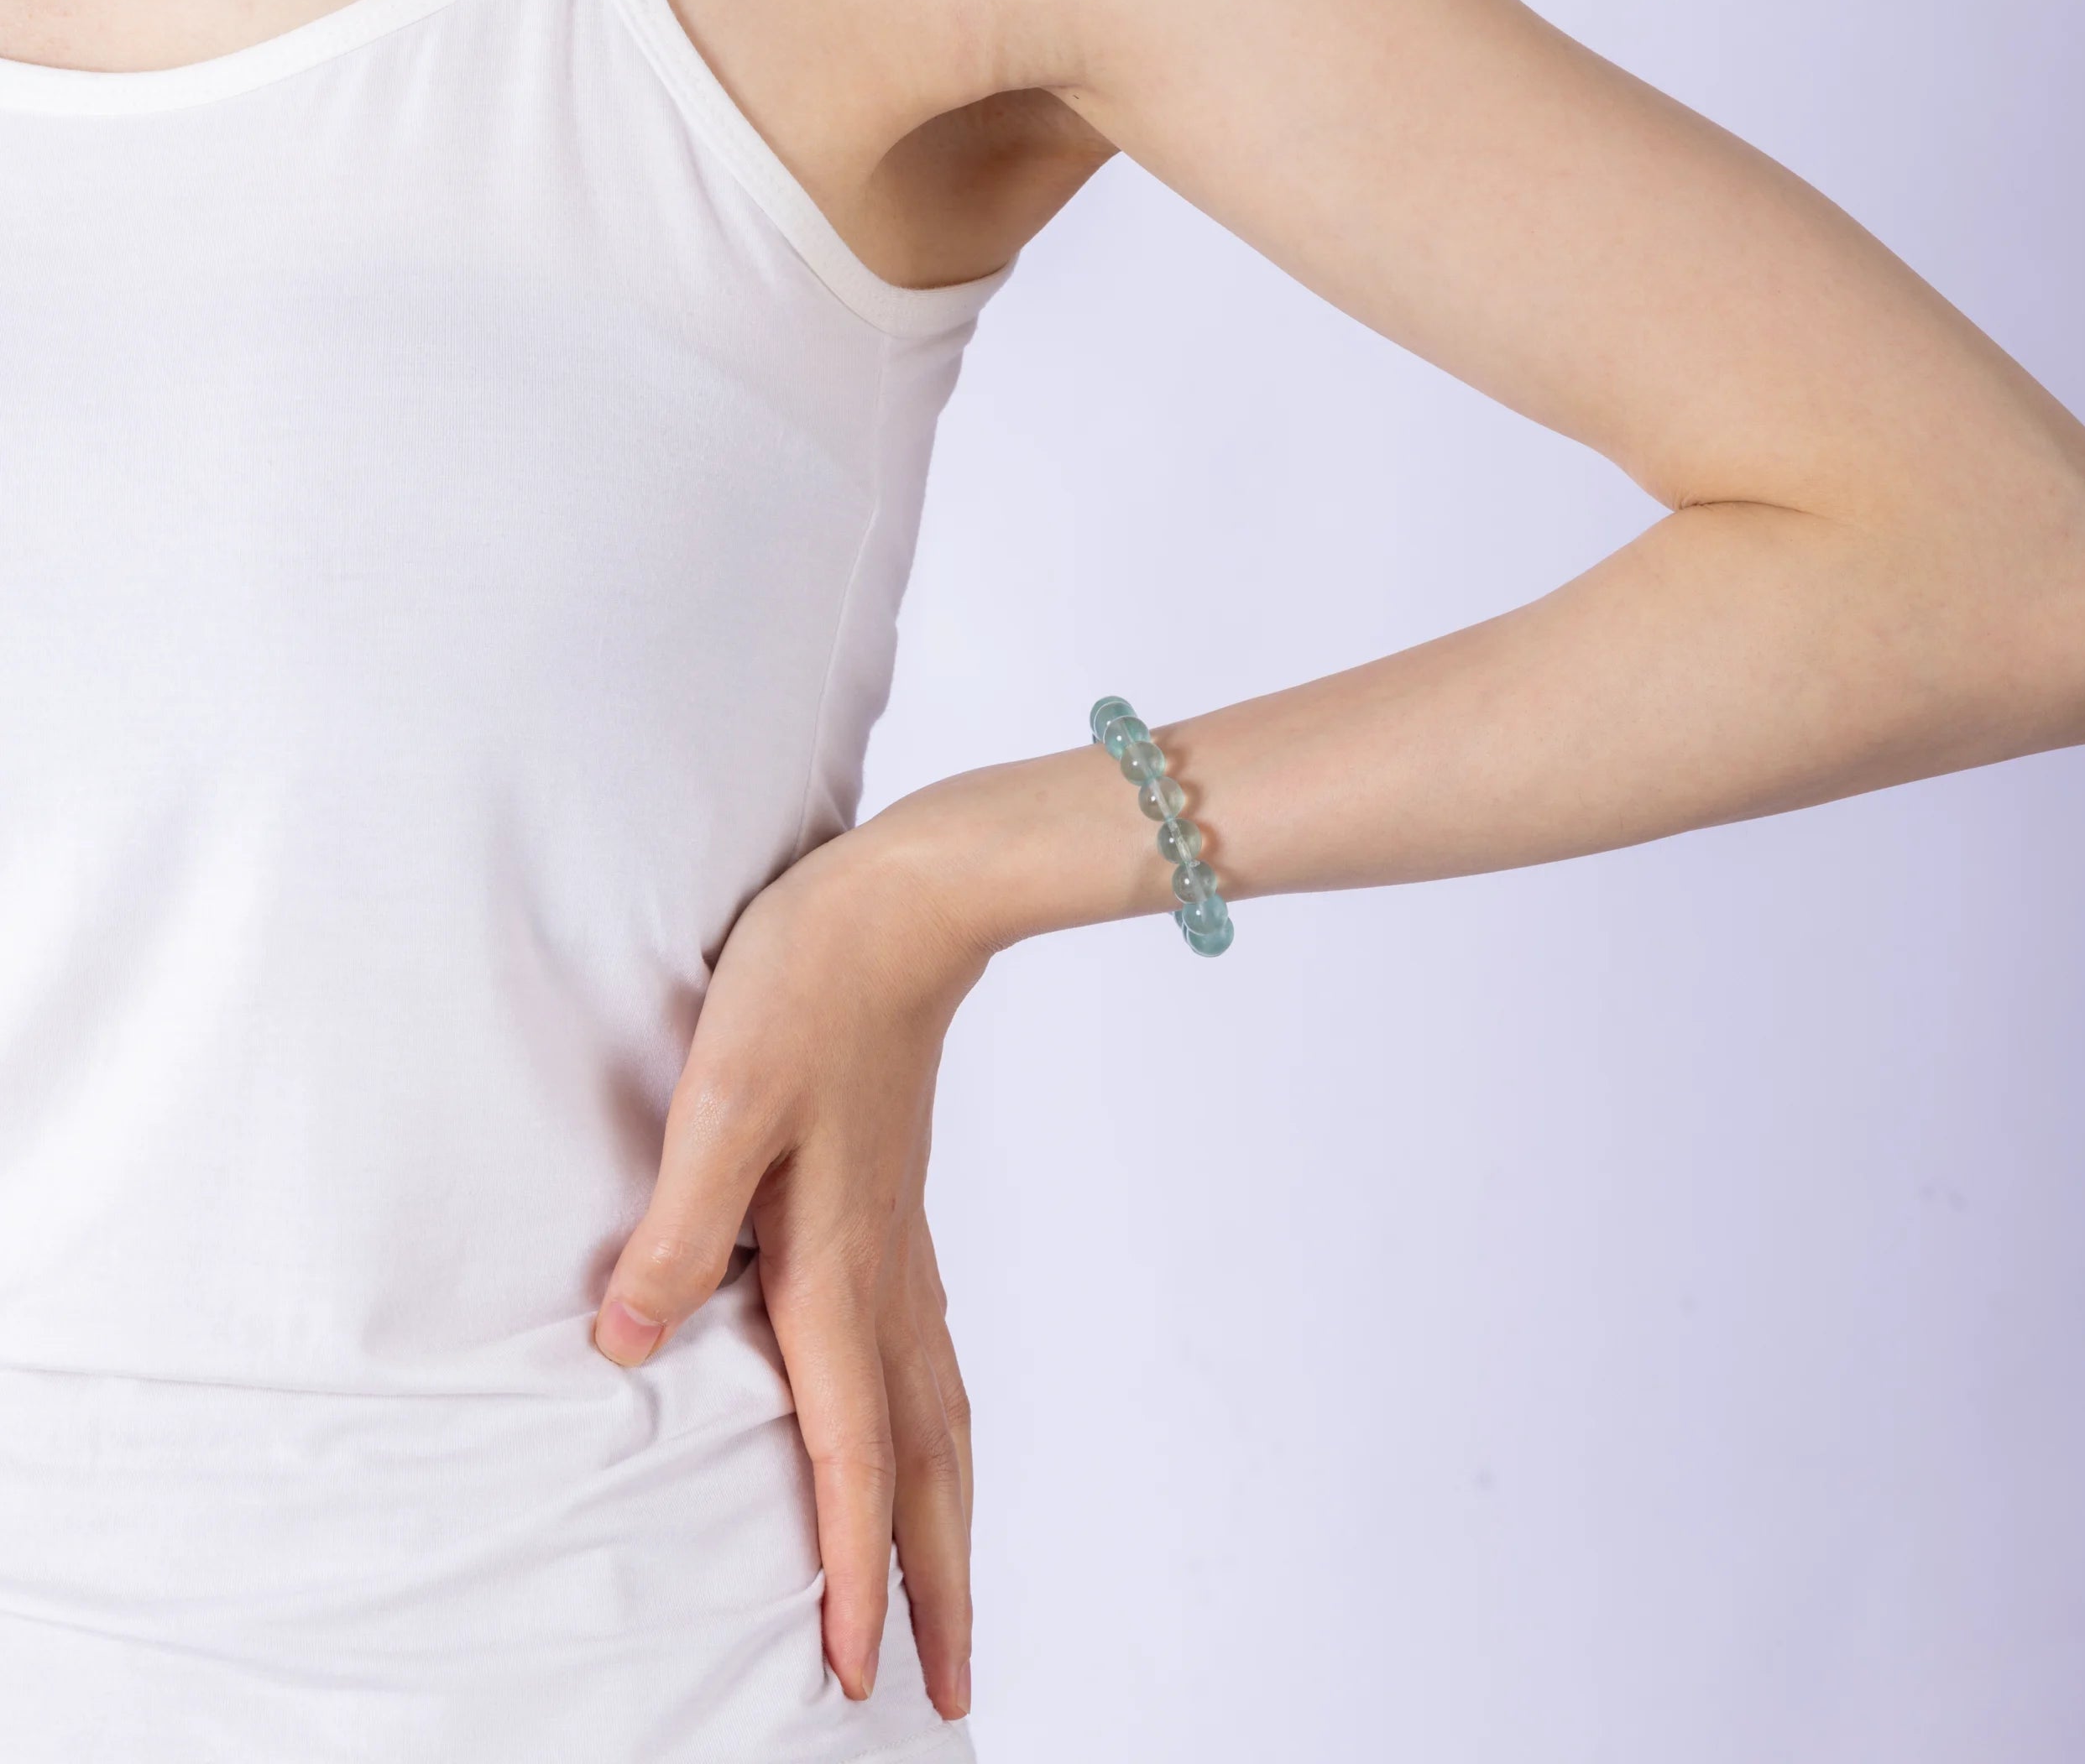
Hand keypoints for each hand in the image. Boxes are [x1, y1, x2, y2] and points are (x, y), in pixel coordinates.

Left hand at [590, 816, 989, 1721]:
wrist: (910, 906)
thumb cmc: (811, 990)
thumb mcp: (720, 1104)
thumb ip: (674, 1231)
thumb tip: (624, 1349)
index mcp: (834, 1268)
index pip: (852, 1456)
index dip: (851, 1574)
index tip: (858, 1680)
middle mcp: (882, 1276)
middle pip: (924, 1464)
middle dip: (939, 1584)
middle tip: (952, 1689)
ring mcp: (902, 1243)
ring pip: (942, 1415)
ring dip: (949, 1518)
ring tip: (953, 1593)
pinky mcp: (898, 1207)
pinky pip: (931, 1357)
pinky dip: (941, 1433)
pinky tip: (926, 1433)